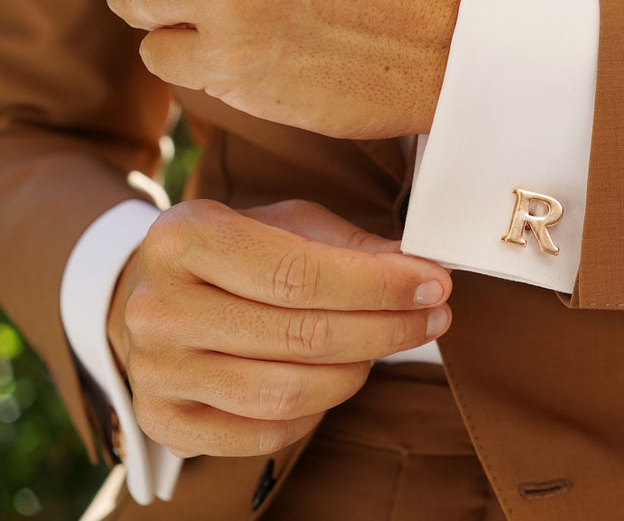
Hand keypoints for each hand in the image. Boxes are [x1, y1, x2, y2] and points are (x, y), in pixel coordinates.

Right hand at [107, 199, 451, 456]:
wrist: (155, 295)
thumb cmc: (237, 253)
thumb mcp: (287, 224)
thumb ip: (352, 245)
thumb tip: (423, 270)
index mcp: (185, 237)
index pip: (300, 274)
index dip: (379, 285)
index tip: (434, 285)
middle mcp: (159, 306)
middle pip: (301, 335)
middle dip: (386, 329)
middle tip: (432, 318)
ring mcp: (156, 370)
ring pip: (288, 391)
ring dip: (358, 372)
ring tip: (384, 346)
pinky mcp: (164, 422)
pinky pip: (265, 433)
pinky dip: (317, 412)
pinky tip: (337, 380)